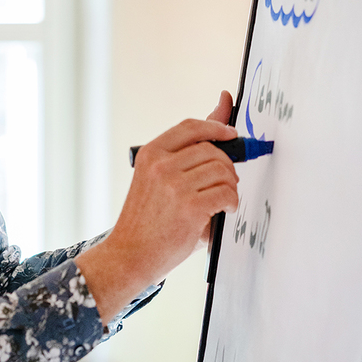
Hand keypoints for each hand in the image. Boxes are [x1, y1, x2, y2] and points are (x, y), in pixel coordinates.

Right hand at [75, 92, 238, 323]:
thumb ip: (188, 151)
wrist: (129, 255)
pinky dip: (232, 202)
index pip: (191, 127)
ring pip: (222, 171)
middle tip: (227, 183)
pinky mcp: (190, 207)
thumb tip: (222, 107)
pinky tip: (225, 210)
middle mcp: (161, 166)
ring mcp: (175, 186)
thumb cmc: (147, 219)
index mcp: (150, 154)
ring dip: (230, 186)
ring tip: (223, 199)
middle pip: (212, 150)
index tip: (231, 134)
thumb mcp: (157, 179)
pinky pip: (226, 193)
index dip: (216, 127)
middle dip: (227, 166)